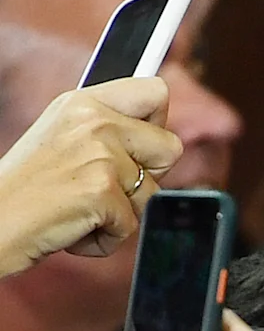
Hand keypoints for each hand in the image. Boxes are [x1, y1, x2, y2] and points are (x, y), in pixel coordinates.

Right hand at [0, 78, 178, 268]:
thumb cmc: (25, 188)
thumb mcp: (61, 137)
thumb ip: (104, 128)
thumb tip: (156, 126)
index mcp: (82, 103)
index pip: (155, 92)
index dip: (156, 124)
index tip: (139, 144)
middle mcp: (94, 122)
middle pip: (171, 147)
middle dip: (148, 175)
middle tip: (103, 185)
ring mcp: (100, 156)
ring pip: (153, 193)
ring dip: (122, 213)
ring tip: (79, 206)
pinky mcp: (102, 192)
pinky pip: (131, 226)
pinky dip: (105, 238)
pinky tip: (71, 226)